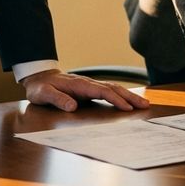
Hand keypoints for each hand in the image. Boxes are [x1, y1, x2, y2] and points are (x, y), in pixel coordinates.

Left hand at [21, 70, 149, 111]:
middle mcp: (88, 83)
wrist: (39, 77)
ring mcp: (90, 85)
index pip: (102, 91)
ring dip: (129, 96)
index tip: (127, 108)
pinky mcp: (90, 89)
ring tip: (143, 103)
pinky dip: (121, 95)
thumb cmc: (41, 87)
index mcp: (79, 85)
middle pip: (113, 88)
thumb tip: (72, 106)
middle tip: (145, 105)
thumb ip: (57, 99)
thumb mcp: (44, 94)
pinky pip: (109, 91)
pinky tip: (129, 100)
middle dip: (130, 97)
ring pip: (113, 89)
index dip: (115, 99)